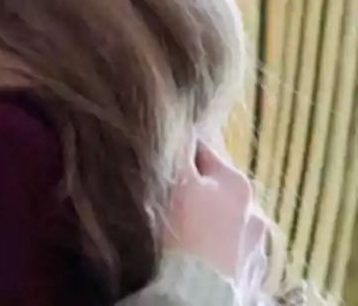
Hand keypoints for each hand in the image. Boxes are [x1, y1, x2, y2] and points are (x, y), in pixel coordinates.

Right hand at [165, 140, 268, 298]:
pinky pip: (230, 251)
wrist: (198, 290)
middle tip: (169, 200)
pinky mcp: (253, 273)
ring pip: (226, 221)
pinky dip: (217, 249)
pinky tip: (199, 255)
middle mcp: (255, 209)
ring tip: (186, 232)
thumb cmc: (184, 230)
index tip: (159, 160)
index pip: (202, 149)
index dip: (177, 152)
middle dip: (197, 191)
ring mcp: (256, 244)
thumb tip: (178, 125)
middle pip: (217, 188)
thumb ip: (178, 151)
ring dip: (210, 222)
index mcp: (236, 181)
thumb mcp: (176, 181)